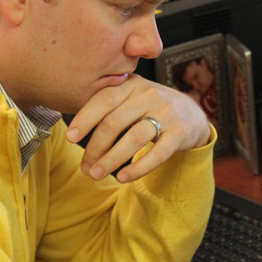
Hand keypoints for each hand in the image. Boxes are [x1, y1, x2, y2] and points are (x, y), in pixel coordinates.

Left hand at [65, 74, 210, 182]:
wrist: (191, 114)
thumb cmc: (149, 108)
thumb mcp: (130, 97)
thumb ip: (106, 104)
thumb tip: (72, 133)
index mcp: (131, 84)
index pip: (103, 99)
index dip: (85, 119)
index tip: (70, 137)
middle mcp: (149, 94)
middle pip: (115, 122)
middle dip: (95, 147)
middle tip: (85, 168)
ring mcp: (166, 113)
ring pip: (134, 138)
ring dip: (111, 159)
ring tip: (96, 175)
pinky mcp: (180, 133)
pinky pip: (157, 153)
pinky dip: (138, 168)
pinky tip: (122, 178)